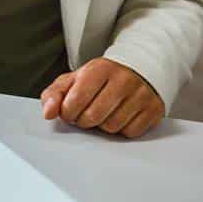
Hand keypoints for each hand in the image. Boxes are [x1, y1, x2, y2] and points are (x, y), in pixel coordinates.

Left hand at [40, 57, 165, 137]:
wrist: (138, 69)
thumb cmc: (101, 77)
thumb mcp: (74, 79)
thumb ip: (54, 94)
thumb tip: (48, 113)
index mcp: (99, 69)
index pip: (75, 101)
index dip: (67, 112)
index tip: (69, 110)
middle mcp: (123, 80)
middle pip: (93, 117)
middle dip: (84, 120)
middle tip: (85, 113)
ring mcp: (141, 95)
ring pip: (112, 127)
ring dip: (102, 125)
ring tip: (103, 112)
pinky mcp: (154, 109)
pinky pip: (130, 132)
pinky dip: (121, 129)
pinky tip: (120, 116)